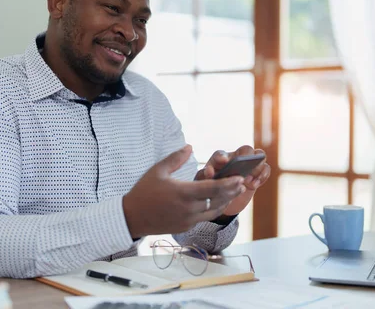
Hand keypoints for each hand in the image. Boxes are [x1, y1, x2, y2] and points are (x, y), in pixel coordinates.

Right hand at [123, 145, 245, 237]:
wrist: (132, 217)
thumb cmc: (144, 191)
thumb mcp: (158, 170)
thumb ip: (176, 158)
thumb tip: (190, 146)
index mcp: (182, 193)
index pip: (211, 189)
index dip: (228, 184)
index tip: (239, 178)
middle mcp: (188, 208)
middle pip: (217, 200)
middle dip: (231, 192)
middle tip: (242, 183)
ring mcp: (187, 220)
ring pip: (213, 211)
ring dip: (225, 201)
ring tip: (235, 192)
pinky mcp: (185, 226)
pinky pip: (204, 217)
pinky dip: (213, 208)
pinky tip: (218, 202)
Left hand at [195, 146, 270, 215]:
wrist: (225, 201)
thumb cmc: (213, 188)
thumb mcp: (205, 184)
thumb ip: (205, 176)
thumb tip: (209, 171)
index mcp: (220, 159)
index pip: (221, 154)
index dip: (222, 157)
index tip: (224, 162)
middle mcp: (236, 157)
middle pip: (246, 149)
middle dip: (247, 158)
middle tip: (243, 172)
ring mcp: (249, 164)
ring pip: (260, 155)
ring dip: (257, 167)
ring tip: (249, 182)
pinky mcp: (257, 174)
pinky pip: (266, 168)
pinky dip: (263, 175)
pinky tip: (254, 185)